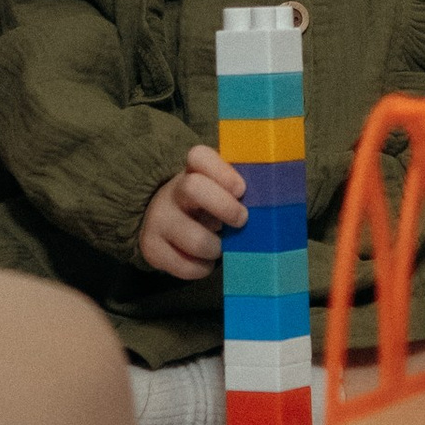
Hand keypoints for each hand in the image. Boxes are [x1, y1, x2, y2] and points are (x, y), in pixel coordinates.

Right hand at [138, 144, 245, 279]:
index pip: (199, 156)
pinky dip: (202, 268)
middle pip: (194, 188)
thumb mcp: (218, 191)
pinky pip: (187, 267)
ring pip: (195, 239)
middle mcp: (172, 192)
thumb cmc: (206, 206)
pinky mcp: (152, 249)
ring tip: (220, 246)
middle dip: (225, 207)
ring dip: (216, 248)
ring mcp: (158, 220)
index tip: (241, 189)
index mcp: (193, 171)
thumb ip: (239, 192)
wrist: (162, 225)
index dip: (223, 172)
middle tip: (241, 220)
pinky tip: (203, 260)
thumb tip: (272, 205)